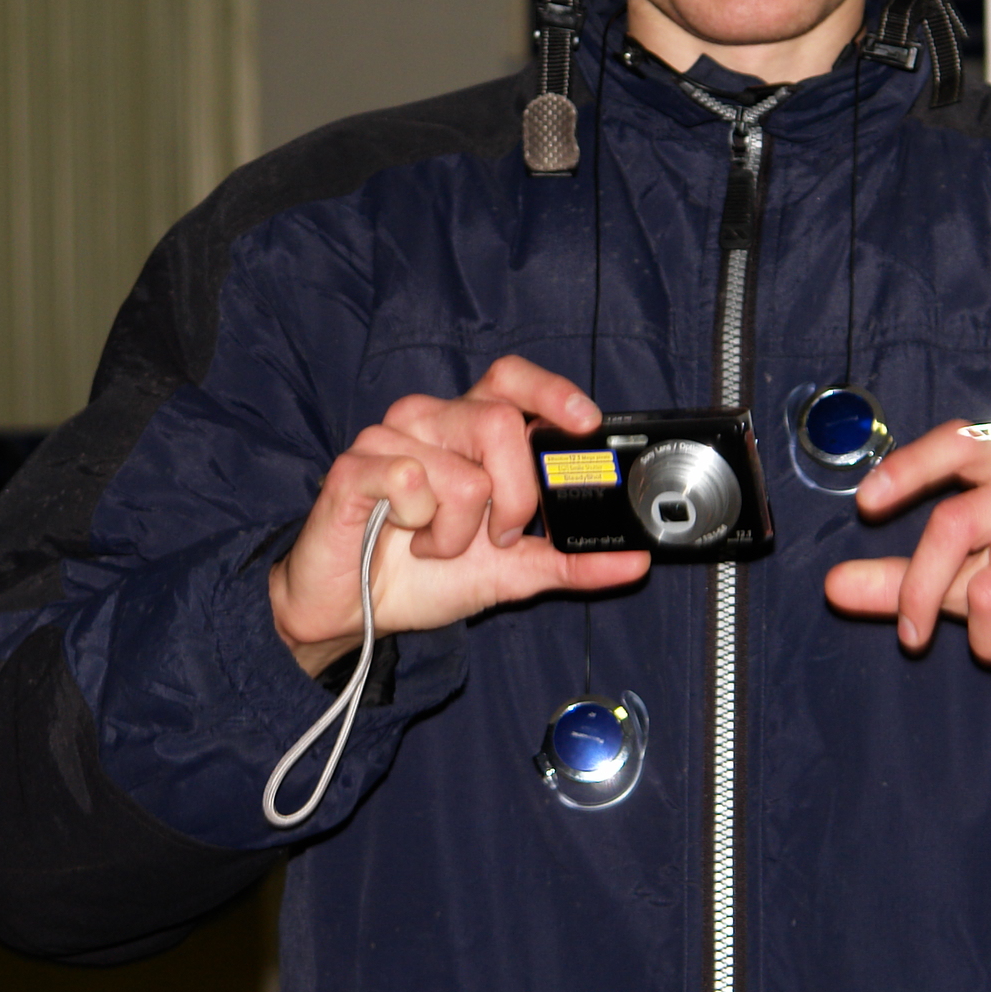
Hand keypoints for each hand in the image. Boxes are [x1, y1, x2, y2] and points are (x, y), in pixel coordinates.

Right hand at [269, 356, 648, 675]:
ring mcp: (390, 438)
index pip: (513, 379)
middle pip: (500, 423)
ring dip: (457, 531)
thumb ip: (571, 561)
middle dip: (516, 499)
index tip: (585, 423)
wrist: (356, 612)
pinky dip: (418, 525)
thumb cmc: (426, 576)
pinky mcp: (353, 466)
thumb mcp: (514, 573)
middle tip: (496, 535)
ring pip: (462, 473)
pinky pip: (409, 480)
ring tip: (434, 543)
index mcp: (470, 429)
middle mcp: (432, 420)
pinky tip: (401, 533)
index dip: (551, 391)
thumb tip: (636, 561)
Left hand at [823, 422, 990, 677]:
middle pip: (955, 523)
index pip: (960, 442)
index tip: (866, 503)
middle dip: (918, 589)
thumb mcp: (976, 573)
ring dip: (981, 638)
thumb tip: (832, 588)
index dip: (909, 466)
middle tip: (910, 636)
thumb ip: (906, 578)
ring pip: (990, 590)